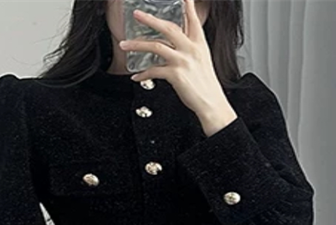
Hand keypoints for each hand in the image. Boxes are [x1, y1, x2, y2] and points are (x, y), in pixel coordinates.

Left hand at [119, 0, 237, 135]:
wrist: (211, 103)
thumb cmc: (206, 84)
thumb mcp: (202, 59)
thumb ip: (190, 47)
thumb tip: (176, 41)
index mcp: (199, 43)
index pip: (192, 19)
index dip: (188, 6)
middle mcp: (191, 49)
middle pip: (168, 28)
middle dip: (150, 20)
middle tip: (137, 14)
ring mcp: (183, 61)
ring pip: (156, 46)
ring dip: (137, 45)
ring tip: (124, 44)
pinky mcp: (176, 75)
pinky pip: (154, 70)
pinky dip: (143, 73)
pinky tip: (136, 76)